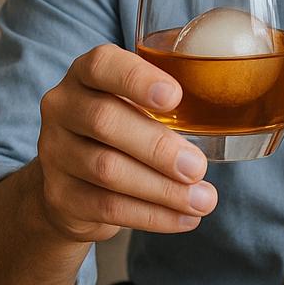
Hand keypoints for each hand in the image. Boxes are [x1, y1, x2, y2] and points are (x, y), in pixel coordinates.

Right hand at [33, 43, 217, 242]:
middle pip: (105, 122)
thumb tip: (228, 98)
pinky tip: (184, 219)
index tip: (175, 97)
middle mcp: (63, 107)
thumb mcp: (138, 100)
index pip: (102, 65)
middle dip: (158, 147)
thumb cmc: (124, 125)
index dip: (137, 79)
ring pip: (107, 170)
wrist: (74, 178)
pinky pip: (106, 207)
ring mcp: (55, 152)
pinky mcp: (59, 195)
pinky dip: (152, 216)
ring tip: (203, 200)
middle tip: (198, 167)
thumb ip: (169, 94)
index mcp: (86, 73)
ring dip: (162, 189)